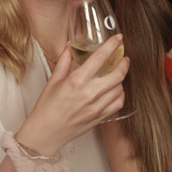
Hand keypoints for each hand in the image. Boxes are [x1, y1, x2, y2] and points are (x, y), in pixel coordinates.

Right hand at [18, 36, 129, 153]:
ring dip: (121, 79)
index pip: (100, 58)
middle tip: (124, 58)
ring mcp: (96, 107)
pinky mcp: (100, 117)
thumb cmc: (47, 108)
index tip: (118, 39)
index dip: (112, 46)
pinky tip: (115, 90)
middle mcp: (89, 93)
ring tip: (116, 75)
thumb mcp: (53, 80)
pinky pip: (118, 103)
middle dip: (124, 63)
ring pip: (120, 89)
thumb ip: (64, 61)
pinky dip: (120, 94)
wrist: (46, 132)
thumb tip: (70, 46)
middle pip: (117, 74)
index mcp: (76, 81)